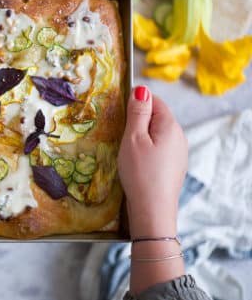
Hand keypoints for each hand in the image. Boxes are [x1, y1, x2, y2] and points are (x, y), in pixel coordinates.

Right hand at [118, 85, 187, 237]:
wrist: (153, 210)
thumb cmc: (140, 173)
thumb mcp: (133, 138)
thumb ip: (138, 113)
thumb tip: (141, 90)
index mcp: (170, 125)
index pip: (155, 100)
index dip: (136, 103)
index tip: (120, 114)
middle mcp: (179, 136)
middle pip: (157, 117)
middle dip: (139, 120)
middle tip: (120, 134)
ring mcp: (179, 153)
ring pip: (158, 134)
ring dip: (142, 136)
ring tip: (126, 150)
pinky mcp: (174, 166)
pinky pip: (160, 149)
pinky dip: (147, 150)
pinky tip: (137, 163)